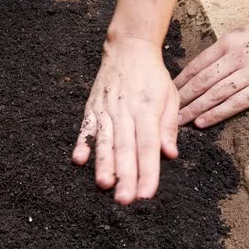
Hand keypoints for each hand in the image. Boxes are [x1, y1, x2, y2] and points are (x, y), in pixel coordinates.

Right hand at [72, 37, 178, 204]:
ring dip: (103, 164)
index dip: (147, 171)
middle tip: (125, 199)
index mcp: (147, 110)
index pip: (148, 146)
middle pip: (126, 148)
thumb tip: (170, 154)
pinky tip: (78, 159)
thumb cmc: (152, 76)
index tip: (147, 194)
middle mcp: (125, 111)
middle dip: (125, 175)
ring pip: (105, 141)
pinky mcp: (92, 108)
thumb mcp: (170, 96)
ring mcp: (106, 109)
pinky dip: (82, 143)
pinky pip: (86, 128)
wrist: (128, 48)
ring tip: (104, 184)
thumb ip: (169, 126)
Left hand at [175, 7, 248, 127]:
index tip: (166, 93)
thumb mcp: (244, 33)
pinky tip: (202, 122)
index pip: (196, 65)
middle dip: (181, 99)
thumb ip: (223, 50)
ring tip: (178, 121)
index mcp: (229, 42)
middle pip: (201, 81)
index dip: (179, 82)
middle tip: (165, 112)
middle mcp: (237, 57)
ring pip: (215, 94)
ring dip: (193, 109)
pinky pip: (236, 103)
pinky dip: (217, 114)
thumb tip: (201, 69)